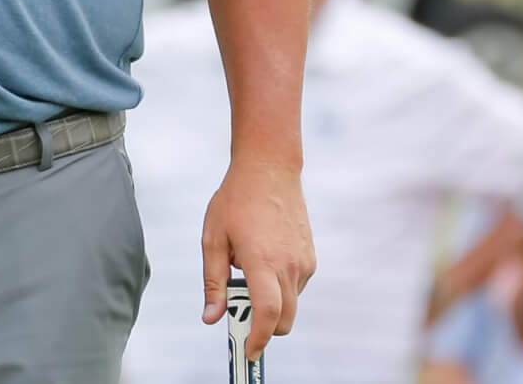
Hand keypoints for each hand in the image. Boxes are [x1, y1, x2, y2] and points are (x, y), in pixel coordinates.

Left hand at [200, 157, 314, 359]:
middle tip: (239, 316)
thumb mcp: (212, 239)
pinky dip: (279, 286)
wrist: (270, 170)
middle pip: (284, 319)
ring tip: (246, 267)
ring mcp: (304, 263)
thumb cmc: (235, 201)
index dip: (260, 338)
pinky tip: (262, 257)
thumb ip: (212, 281)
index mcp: (262, 261)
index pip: (268, 313)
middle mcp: (289, 266)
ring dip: (270, 302)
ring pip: (290, 303)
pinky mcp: (311, 258)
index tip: (249, 351)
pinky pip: (295, 286)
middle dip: (265, 328)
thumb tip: (211, 316)